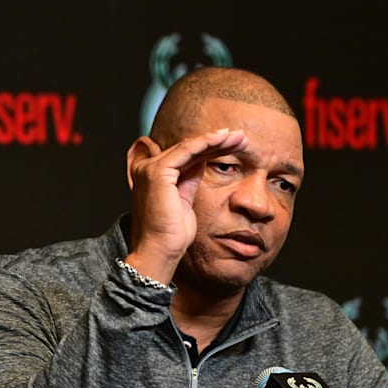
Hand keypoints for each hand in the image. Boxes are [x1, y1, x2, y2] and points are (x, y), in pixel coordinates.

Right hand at [123, 128, 247, 282]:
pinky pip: (187, 150)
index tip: (233, 145)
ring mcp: (150, 169)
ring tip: (239, 138)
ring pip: (189, 146)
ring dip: (217, 140)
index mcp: (153, 177)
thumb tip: (202, 161)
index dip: (210, 148)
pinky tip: (225, 139)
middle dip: (217, 142)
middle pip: (188, 149)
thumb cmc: (172, 234)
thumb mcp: (186, 200)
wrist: (161, 250)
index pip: (185, 156)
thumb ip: (190, 179)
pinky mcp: (157, 172)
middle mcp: (146, 169)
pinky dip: (207, 143)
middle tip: (241, 138)